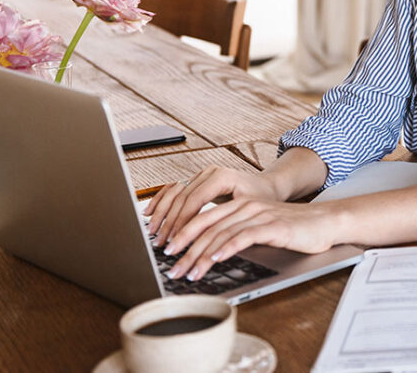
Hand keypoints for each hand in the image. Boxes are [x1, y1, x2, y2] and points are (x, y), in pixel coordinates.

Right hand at [143, 166, 278, 247]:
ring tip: (153, 233)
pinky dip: (161, 201)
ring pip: (174, 193)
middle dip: (169, 222)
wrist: (266, 187)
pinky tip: (149, 213)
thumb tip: (209, 243)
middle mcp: (209, 172)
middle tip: (161, 243)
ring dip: (161, 213)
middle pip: (182, 198)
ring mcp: (201, 175)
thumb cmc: (262, 199)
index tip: (174, 240)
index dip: (182, 222)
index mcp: (221, 176)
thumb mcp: (249, 211)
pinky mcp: (196, 180)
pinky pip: (174, 189)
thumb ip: (228, 222)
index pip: (194, 200)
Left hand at [163, 199, 338, 280]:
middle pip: (207, 226)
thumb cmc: (295, 229)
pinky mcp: (274, 226)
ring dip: (201, 255)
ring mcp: (260, 215)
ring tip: (189, 272)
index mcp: (241, 205)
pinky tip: (215, 259)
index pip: (203, 218)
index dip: (182, 234)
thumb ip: (237, 234)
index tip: (167, 253)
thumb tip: (209, 253)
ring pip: (221, 233)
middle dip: (185, 249)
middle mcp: (247, 206)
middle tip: (171, 268)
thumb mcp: (261, 229)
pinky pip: (244, 236)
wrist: (327, 222)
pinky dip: (227, 248)